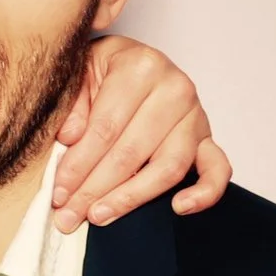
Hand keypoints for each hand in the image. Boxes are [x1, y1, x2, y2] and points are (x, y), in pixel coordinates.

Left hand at [51, 35, 232, 230]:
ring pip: (167, 168)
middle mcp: (175, 89)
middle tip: (69, 215)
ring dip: (131, 198)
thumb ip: (72, 104)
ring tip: (100, 215)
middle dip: (95, 188)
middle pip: (132, 152)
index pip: (105, 129)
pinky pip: (217, 169)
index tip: (58, 193)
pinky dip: (204, 192)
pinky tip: (179, 208)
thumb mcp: (79, 73)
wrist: (130, 60)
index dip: (78, 166)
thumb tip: (71, 139)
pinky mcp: (207, 138)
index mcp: (140, 67)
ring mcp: (195, 115)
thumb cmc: (103, 70)